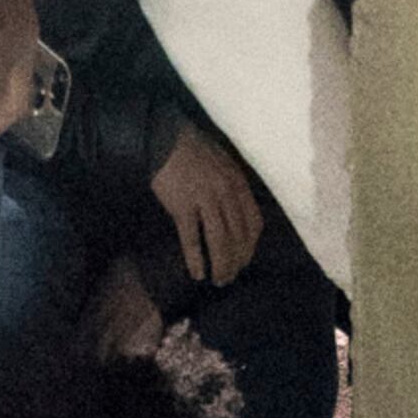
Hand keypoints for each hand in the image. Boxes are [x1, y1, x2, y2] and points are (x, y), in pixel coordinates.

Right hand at [150, 120, 263, 283]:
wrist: (163, 137)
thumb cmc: (191, 150)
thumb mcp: (222, 164)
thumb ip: (232, 187)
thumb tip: (237, 214)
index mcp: (238, 183)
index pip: (254, 224)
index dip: (251, 247)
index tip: (244, 261)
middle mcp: (226, 193)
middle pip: (238, 237)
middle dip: (236, 262)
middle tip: (229, 278)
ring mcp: (204, 199)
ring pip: (219, 242)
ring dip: (221, 266)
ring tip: (218, 281)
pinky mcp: (182, 206)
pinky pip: (192, 239)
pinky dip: (196, 259)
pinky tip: (197, 274)